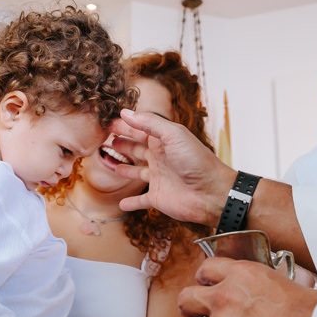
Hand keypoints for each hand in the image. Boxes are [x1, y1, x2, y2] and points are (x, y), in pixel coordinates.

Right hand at [110, 109, 234, 224]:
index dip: (124, 125)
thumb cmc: (196, 161)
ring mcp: (158, 178)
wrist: (211, 192)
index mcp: (164, 141)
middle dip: (122, 143)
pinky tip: (122, 204)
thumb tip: (125, 113)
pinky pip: (140, 200)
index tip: (107, 122)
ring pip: (136, 172)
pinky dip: (131, 202)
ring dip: (124, 169)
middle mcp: (160, 158)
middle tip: (105, 139)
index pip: (140, 129)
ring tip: (110, 164)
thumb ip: (149, 123)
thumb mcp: (173, 134)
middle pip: (136, 148)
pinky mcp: (157, 197)